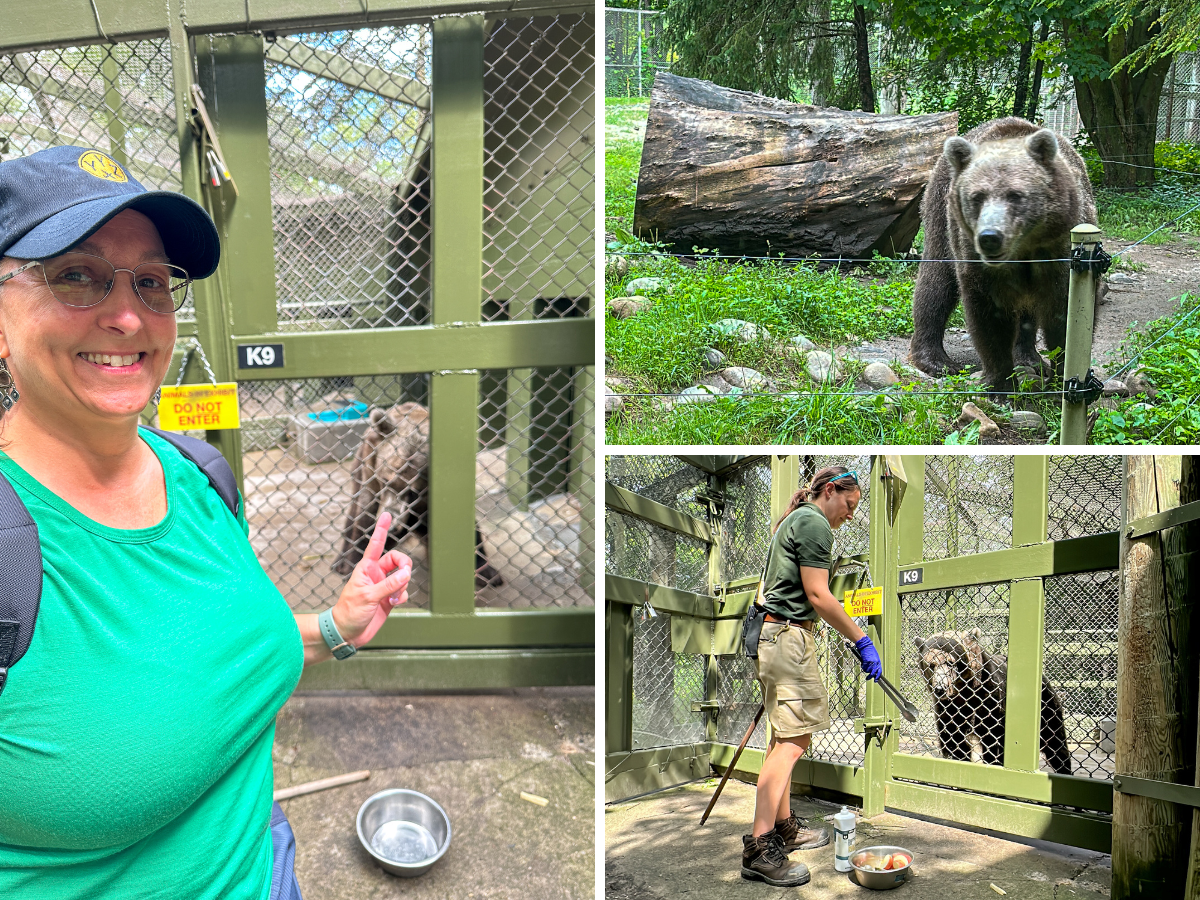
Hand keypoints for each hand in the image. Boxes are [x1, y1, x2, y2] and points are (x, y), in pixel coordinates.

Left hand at [331, 512, 411, 648]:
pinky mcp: (388, 599)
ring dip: (402, 586)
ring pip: (402, 578)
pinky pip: (403, 592)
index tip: (387, 515)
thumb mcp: (368, 597)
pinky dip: (402, 596)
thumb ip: (389, 584)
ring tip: (392, 597)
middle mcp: (375, 575)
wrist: (347, 633)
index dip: (381, 530)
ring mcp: (383, 587)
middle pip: (397, 561)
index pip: (376, 545)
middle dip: (404, 566)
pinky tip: (393, 603)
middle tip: (405, 574)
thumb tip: (406, 573)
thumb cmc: (348, 612)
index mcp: (366, 569)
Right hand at [853, 635, 882, 681]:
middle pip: (873, 673)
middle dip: (870, 676)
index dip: (877, 676)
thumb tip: (873, 669)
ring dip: (866, 670)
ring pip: (868, 670)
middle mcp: (876, 663)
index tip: (876, 680)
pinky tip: (863, 664)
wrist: (866, 645)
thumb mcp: (875, 657)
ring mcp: (871, 662)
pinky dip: (863, 667)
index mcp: (878, 662)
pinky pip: (864, 667)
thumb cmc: (870, 650)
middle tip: (868, 678)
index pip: (879, 671)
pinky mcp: (866, 661)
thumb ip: (875, 663)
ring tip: (864, 667)